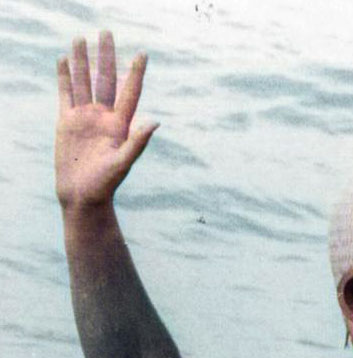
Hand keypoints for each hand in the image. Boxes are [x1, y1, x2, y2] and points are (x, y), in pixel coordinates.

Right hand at [55, 31, 157, 209]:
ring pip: (83, 82)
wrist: (82, 197)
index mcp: (120, 125)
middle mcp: (104, 117)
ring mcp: (85, 118)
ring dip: (82, 61)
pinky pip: (66, 94)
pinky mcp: (67, 122)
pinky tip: (64, 61)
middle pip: (105, 80)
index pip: (129, 93)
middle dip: (106, 57)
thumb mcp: (123, 163)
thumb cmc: (106, 185)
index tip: (143, 54)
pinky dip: (64, 77)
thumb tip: (155, 122)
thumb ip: (138, 142)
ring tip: (82, 39)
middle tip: (106, 32)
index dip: (136, 74)